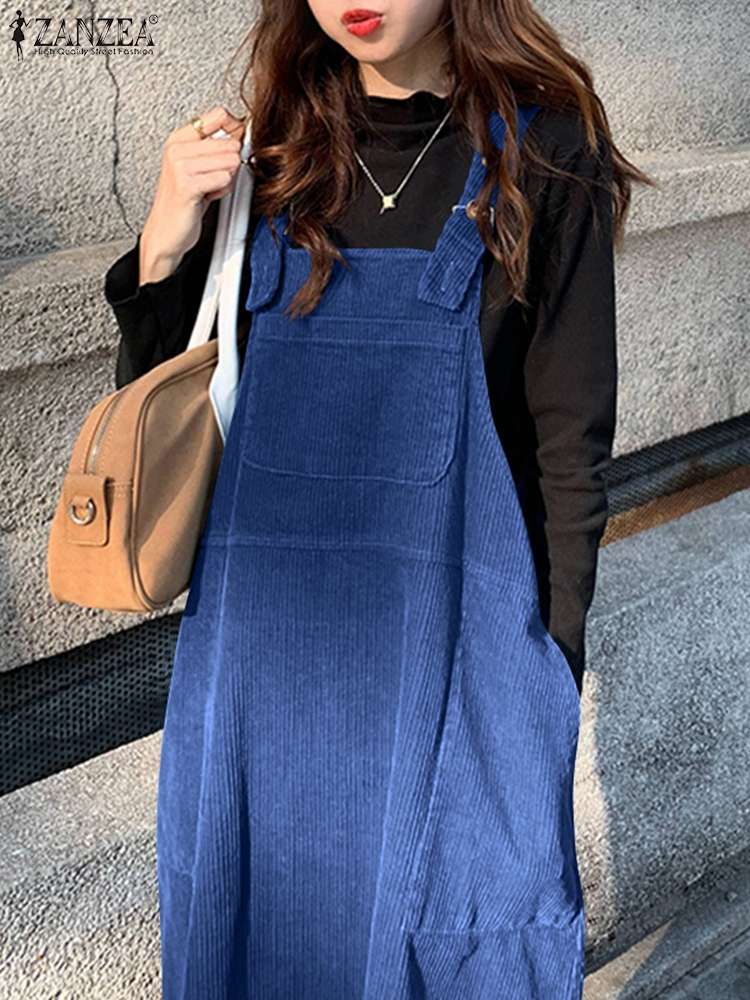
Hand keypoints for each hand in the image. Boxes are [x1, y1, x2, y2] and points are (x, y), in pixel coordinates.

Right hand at [139, 105, 245, 285]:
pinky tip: (207, 197)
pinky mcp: (187, 184)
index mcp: (179, 138)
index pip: (220, 115)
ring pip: (230, 161)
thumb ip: (214, 148)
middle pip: (231, 143)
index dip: (235, 131)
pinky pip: (224, 179)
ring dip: (226, 180)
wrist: (165, 232)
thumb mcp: (197, 168)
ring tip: (208, 189)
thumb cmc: (183, 201)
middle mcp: (177, 148)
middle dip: (230, 165)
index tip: (232, 147)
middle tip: (213, 179)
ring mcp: (180, 165)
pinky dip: (222, 191)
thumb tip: (241, 131)